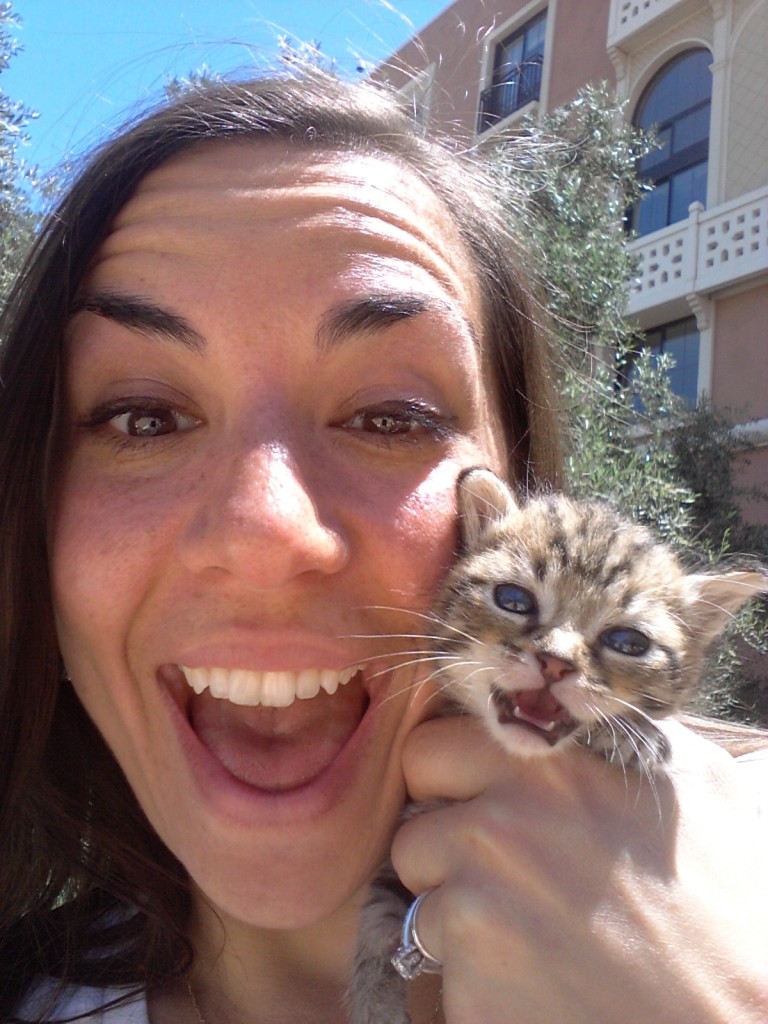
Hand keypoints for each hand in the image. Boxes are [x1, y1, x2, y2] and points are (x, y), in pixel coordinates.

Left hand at [392, 716, 767, 1023]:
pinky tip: (535, 976)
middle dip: (439, 839)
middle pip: (412, 818)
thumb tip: (580, 705)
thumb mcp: (701, 783)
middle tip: (488, 867)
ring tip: (527, 929)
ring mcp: (478, 904)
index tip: (474, 799)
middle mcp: (500, 827)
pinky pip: (436, 960)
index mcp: (548, 770)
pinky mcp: (470, 977)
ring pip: (420, 893)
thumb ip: (625, 732)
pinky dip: (473, 970)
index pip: (433, 746)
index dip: (449, 775)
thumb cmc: (730, 905)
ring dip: (457, 908)